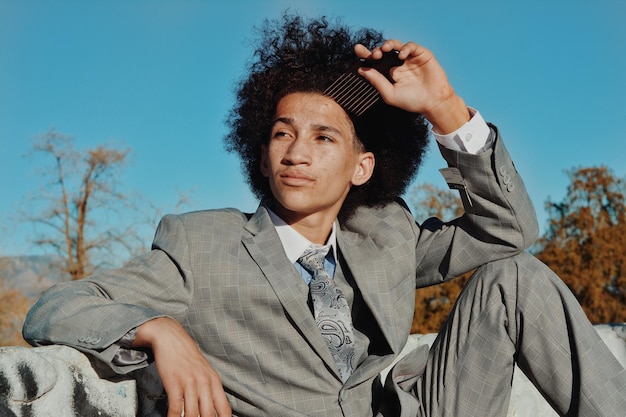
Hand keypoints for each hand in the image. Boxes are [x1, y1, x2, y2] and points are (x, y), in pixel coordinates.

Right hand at [134, 317, 231, 416]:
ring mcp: (190, 382)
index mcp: (214, 381)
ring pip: (192, 414)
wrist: (171, 338)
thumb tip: (214, 410)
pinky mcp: (174, 383)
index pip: (224, 408)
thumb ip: (210, 389)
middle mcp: (204, 382)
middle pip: (209, 414)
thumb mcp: (204, 372)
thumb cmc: (187, 358)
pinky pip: (176, 407)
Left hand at [354, 40, 469, 133]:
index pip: (375, 62)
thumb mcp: (389, 94)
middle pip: (383, 51)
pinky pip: (411, 46)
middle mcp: (398, 64)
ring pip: (395, 45)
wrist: (433, 102)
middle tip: (374, 54)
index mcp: (389, 73)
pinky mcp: (421, 55)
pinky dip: (405, 48)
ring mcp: (409, 59)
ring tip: (384, 49)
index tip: (357, 50)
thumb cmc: (412, 101)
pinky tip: (401, 56)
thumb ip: (376, 81)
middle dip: (377, 50)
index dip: (366, 54)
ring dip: (388, 44)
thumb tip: (361, 70)